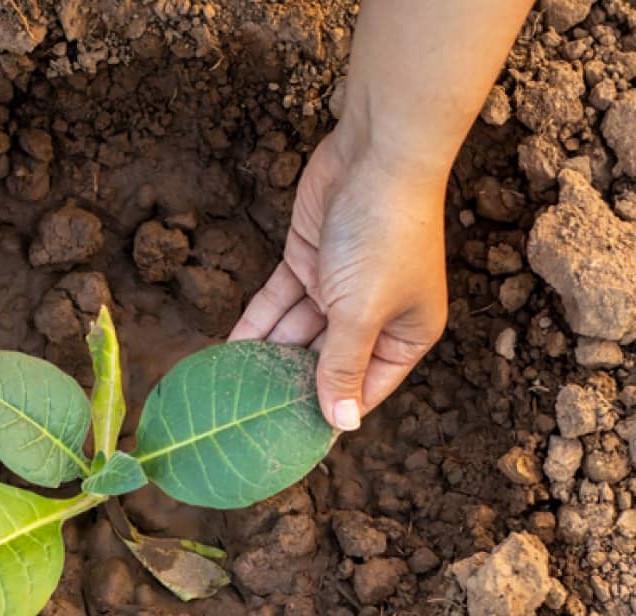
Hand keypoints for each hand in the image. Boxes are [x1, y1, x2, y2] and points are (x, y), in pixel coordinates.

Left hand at [230, 131, 448, 430]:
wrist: (374, 154)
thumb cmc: (383, 236)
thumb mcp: (360, 313)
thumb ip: (343, 367)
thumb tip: (344, 425)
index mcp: (407, 334)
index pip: (366, 387)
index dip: (333, 413)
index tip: (294, 441)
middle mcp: (375, 314)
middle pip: (328, 361)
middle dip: (292, 386)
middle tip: (253, 422)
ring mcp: (339, 286)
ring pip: (296, 333)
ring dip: (267, 358)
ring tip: (232, 392)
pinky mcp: (308, 260)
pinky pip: (277, 303)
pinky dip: (255, 325)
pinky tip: (228, 353)